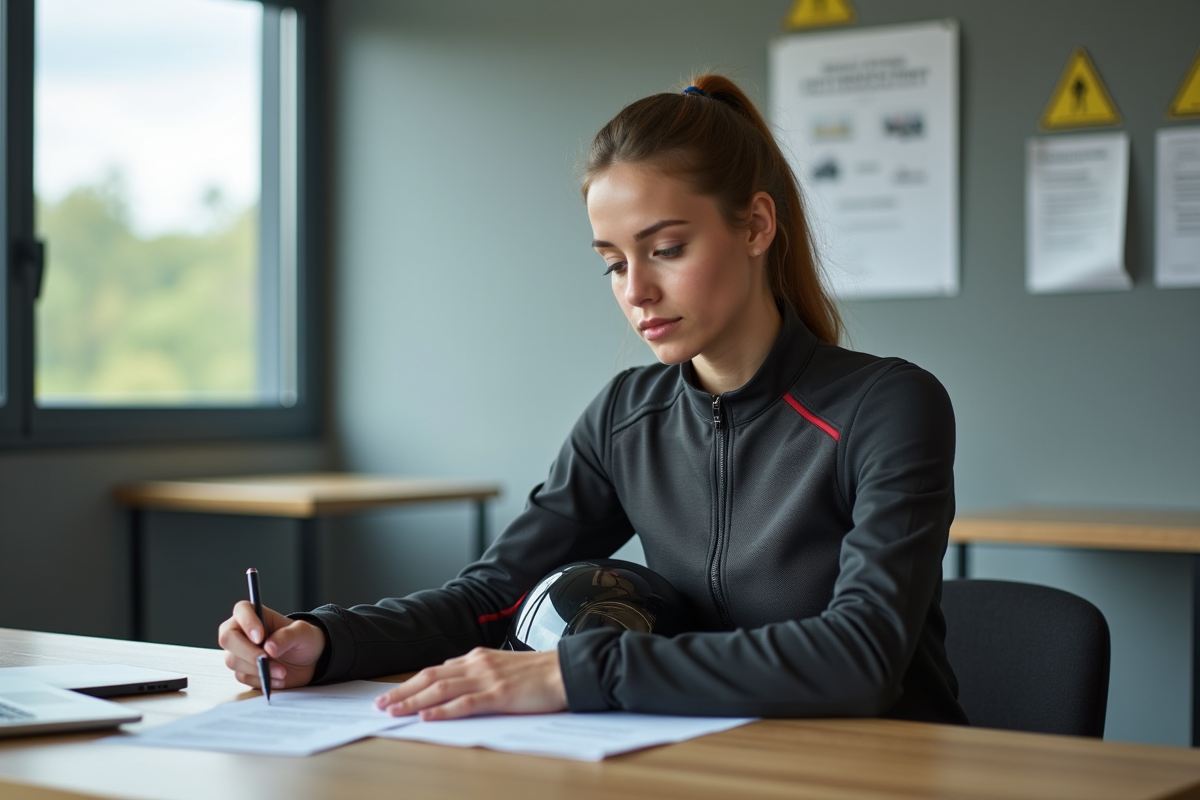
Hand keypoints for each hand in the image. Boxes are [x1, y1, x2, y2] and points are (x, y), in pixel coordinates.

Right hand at [217, 600, 325, 689]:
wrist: (310, 661)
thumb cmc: (305, 640)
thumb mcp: (304, 633)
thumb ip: (288, 636)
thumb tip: (269, 647)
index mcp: (257, 614)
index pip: (242, 610)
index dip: (247, 623)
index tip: (260, 637)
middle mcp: (243, 631)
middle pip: (228, 638)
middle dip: (248, 652)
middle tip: (267, 659)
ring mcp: (240, 652)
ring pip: (233, 660)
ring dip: (257, 669)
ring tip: (282, 672)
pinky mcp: (244, 670)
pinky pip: (243, 677)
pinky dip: (261, 680)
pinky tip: (277, 679)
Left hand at [374, 647, 566, 720]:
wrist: (566, 670)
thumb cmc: (538, 673)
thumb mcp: (502, 665)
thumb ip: (478, 671)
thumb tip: (453, 678)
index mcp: (477, 658)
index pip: (435, 670)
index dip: (411, 683)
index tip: (392, 694)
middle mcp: (477, 665)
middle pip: (430, 678)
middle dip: (402, 692)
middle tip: (380, 704)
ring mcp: (487, 679)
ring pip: (441, 690)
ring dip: (413, 701)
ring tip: (393, 711)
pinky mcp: (499, 695)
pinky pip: (465, 703)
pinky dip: (443, 711)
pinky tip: (427, 717)